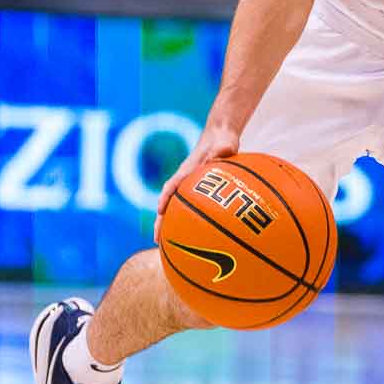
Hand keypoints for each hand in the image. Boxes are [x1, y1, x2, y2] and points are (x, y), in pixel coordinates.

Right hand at [154, 122, 240, 243]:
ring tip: (167, 247)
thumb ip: (223, 148)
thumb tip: (221, 152)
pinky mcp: (197, 191)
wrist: (221, 136)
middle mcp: (185, 180)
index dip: (166, 198)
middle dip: (161, 221)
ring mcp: (189, 187)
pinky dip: (187, 222)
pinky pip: (189, 209)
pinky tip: (194, 239)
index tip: (160, 211)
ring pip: (176, 209)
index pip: (172, 185)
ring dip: (170, 226)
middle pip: (169, 203)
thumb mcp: (225, 142)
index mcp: (188, 170)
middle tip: (157, 241)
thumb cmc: (223, 140)